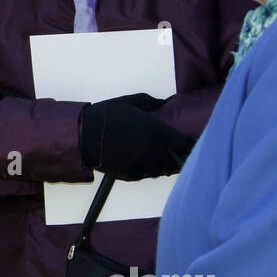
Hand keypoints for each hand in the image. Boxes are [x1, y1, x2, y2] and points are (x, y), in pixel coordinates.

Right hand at [79, 93, 195, 180]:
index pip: (186, 144)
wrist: (83, 136)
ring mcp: (143, 165)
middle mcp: (154, 151)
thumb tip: (165, 102)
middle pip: (178, 161)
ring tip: (164, 159)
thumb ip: (151, 102)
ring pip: (163, 170)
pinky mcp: (131, 175)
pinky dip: (149, 170)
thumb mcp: (131, 102)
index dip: (191, 144)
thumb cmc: (107, 116)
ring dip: (165, 165)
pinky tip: (146, 163)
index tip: (192, 142)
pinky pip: (146, 174)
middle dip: (181, 157)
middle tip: (182, 153)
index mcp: (158, 132)